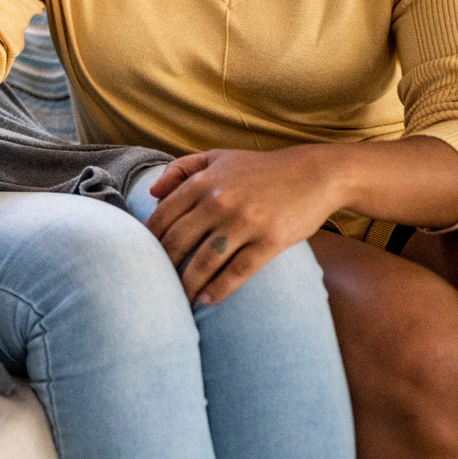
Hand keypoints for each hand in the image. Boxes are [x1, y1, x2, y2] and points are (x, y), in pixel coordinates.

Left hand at [145, 146, 346, 304]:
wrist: (315, 174)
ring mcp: (245, 222)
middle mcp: (219, 202)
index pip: (161, 217)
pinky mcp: (270, 241)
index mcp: (203, 182)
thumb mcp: (218, 157)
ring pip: (203, 262)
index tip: (141, 258)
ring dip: (186, 285)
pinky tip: (205, 301)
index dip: (146, 241)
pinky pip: (237, 272)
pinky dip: (217, 290)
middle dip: (162, 267)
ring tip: (179, 298)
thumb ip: (181, 169)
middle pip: (177, 242)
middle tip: (155, 284)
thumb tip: (151, 195)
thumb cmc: (261, 168)